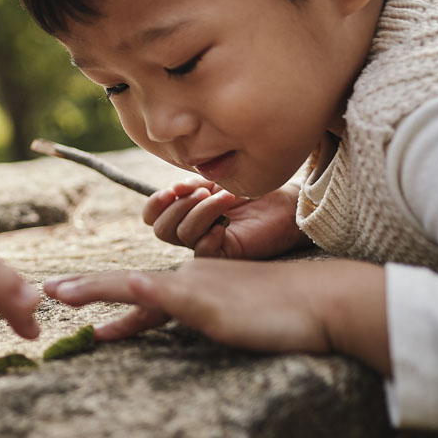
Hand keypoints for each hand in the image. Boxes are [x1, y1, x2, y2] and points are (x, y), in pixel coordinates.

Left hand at [43, 257, 388, 371]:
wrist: (321, 299)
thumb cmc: (280, 308)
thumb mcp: (227, 313)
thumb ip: (195, 314)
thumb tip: (166, 320)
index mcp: (186, 284)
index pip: (132, 290)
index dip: (94, 292)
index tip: (58, 295)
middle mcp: (184, 281)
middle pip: (124, 284)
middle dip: (81, 288)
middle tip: (42, 292)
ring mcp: (197, 290)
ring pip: (137, 287)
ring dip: (96, 288)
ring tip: (58, 292)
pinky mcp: (214, 305)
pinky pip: (176, 298)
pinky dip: (150, 294)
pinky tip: (133, 288)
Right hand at [144, 181, 307, 258]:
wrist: (285, 203)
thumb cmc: (252, 191)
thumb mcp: (215, 182)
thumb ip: (192, 186)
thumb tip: (174, 190)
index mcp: (184, 211)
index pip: (153, 216)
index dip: (155, 204)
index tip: (172, 190)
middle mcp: (191, 230)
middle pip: (161, 229)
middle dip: (178, 207)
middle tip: (202, 192)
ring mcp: (207, 243)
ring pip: (183, 235)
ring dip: (201, 212)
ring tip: (225, 198)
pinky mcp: (224, 255)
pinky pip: (203, 252)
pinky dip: (209, 236)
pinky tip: (224, 225)